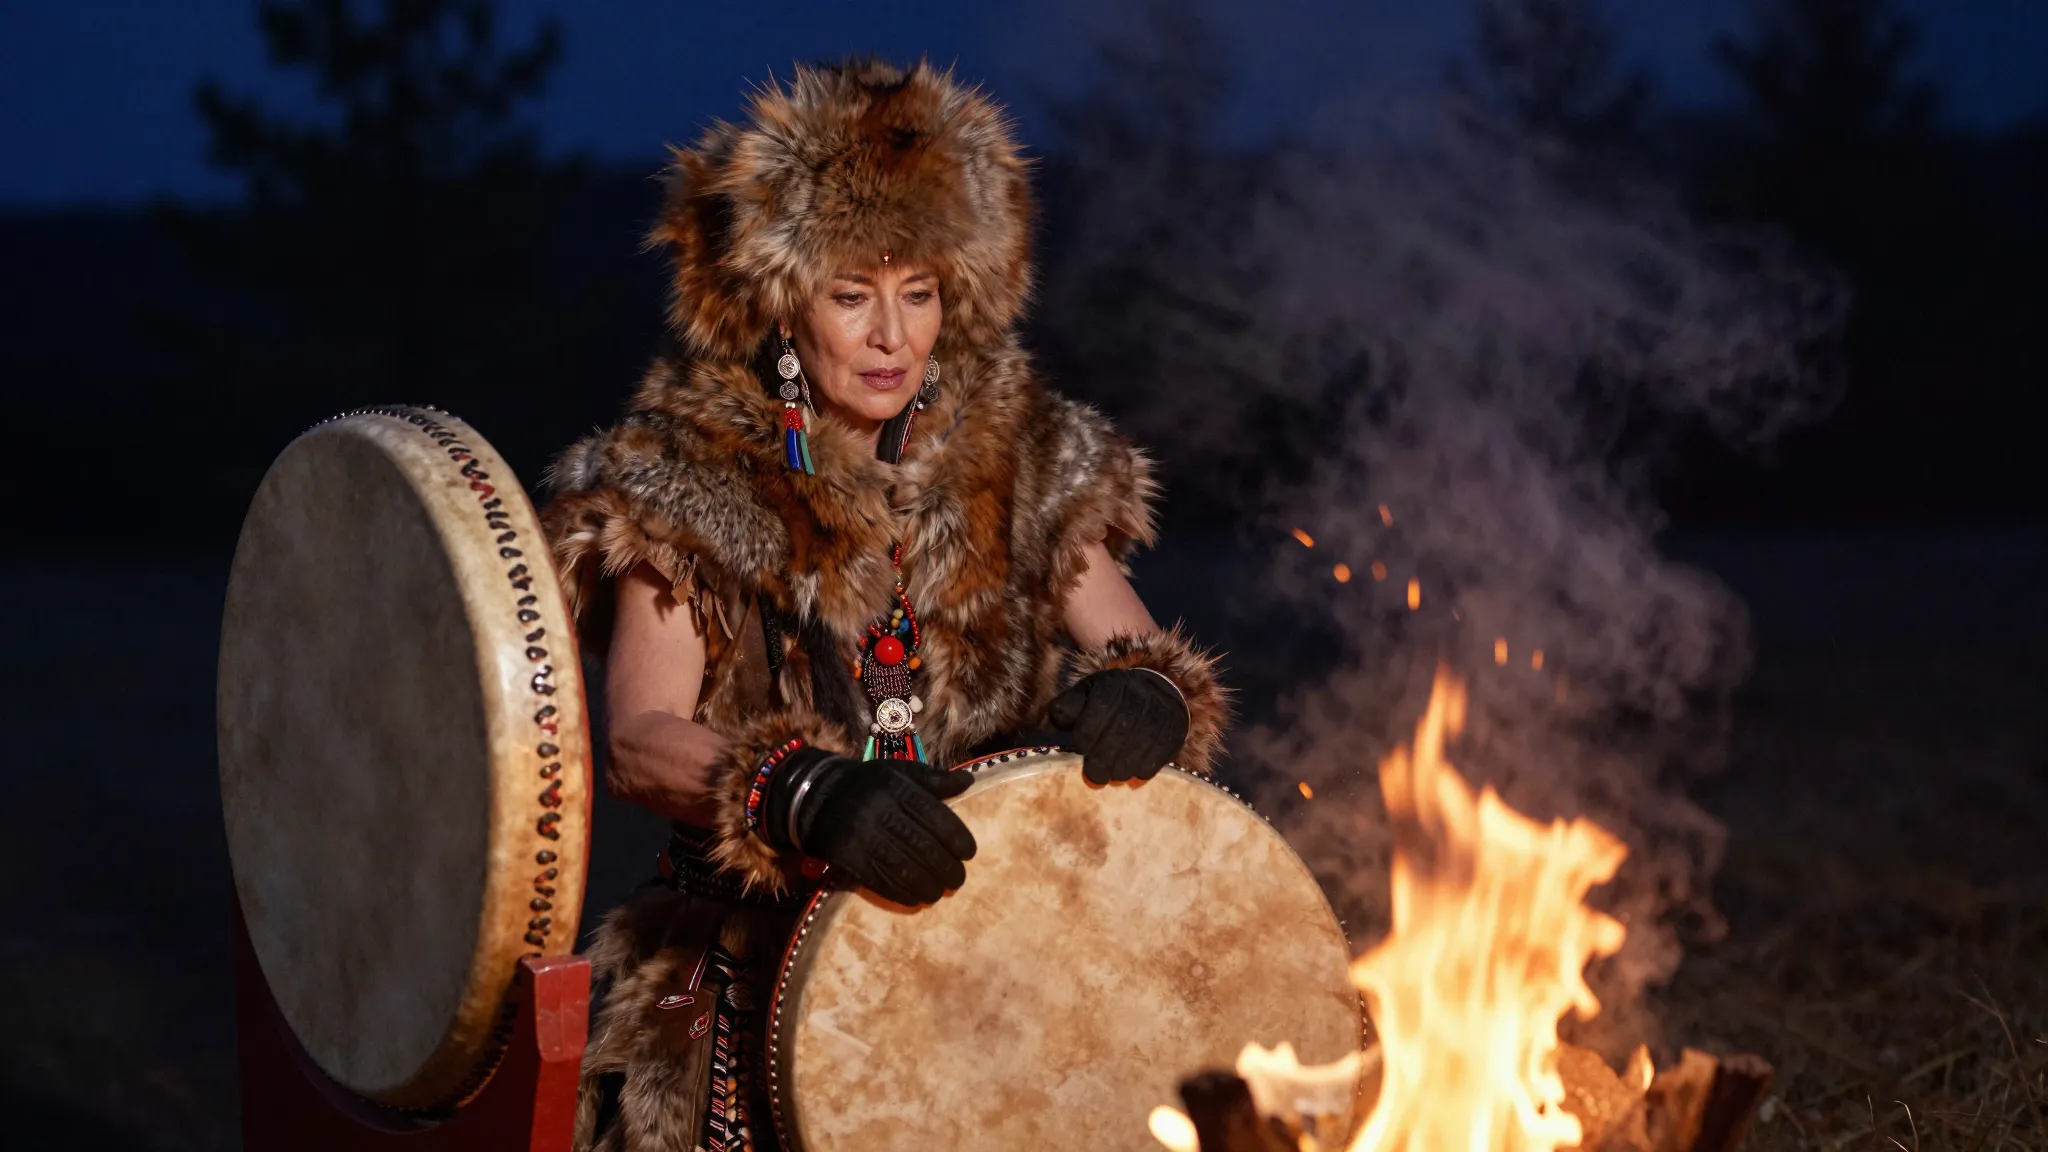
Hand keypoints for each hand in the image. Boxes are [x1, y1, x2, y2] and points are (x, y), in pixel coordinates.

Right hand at [766, 750, 976, 904]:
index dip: (957, 838)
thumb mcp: (896, 772)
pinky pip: (880, 880)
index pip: (935, 816)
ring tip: (941, 892)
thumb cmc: (864, 783)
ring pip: (903, 867)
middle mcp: (879, 810)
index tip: (970, 854)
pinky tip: (916, 898)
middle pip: (922, 845)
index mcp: (895, 786)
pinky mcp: (847, 856)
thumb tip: (968, 783)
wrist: (813, 795)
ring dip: (927, 885)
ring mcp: (861, 835)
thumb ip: (931, 779)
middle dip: (946, 867)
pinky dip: (902, 893)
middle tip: (959, 880)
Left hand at [1047, 668, 1189, 783]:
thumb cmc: (1112, 699)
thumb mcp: (1086, 695)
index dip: (1086, 735)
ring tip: (1112, 775)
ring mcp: (1159, 713)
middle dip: (1102, 760)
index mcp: (1112, 684)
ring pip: (1139, 747)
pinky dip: (1142, 770)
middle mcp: (1138, 695)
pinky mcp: (1174, 731)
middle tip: (1094, 776)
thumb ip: (1068, 705)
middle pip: (1119, 733)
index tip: (1081, 748)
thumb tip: (1057, 717)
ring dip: (1122, 769)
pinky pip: (1158, 756)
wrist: (1157, 693)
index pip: (1099, 711)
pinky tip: (1132, 773)